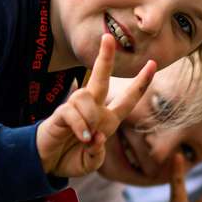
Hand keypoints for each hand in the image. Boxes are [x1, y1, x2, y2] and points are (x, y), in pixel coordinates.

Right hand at [35, 34, 154, 177]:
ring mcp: (75, 109)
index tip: (153, 63)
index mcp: (108, 119)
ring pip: (87, 97)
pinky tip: (81, 137)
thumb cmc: (72, 158)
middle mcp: (93, 109)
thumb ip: (98, 152)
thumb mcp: (92, 161)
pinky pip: (72, 112)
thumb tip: (97, 136)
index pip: (128, 98)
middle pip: (101, 78)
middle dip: (105, 58)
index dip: (141, 82)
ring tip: (85, 138)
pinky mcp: (60, 114)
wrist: (48, 164)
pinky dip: (79, 126)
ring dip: (90, 117)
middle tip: (107, 37)